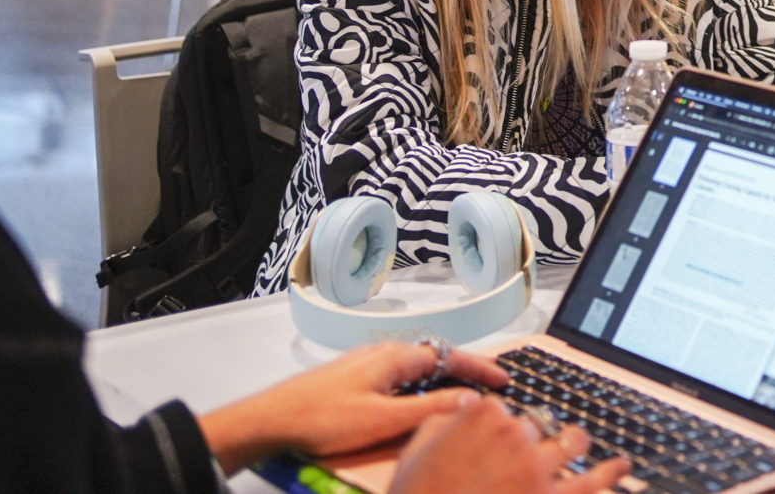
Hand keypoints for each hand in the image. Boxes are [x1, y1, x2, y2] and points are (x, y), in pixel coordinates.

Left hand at [199, 341, 512, 471]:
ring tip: (460, 399)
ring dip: (442, 381)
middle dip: (465, 372)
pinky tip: (416, 405)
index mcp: (396, 358)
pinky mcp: (354, 378)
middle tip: (488, 390)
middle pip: (436, 358)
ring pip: (417, 368)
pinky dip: (420, 387)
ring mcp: (367, 364)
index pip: (451, 356)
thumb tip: (469, 401)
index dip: (481, 369)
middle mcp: (384, 353)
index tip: (504, 380)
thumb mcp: (383, 420)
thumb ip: (429, 409)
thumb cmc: (323, 418)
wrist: (270, 420)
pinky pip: (399, 377)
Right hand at [392, 394, 629, 493]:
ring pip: (571, 444)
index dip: (497, 428)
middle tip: (515, 460)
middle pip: (536, 428)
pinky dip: (610, 472)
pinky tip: (622, 465)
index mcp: (484, 415)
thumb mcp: (417, 450)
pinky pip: (590, 483)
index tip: (488, 444)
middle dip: (528, 443)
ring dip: (575, 443)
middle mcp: (517, 435)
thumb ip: (444, 421)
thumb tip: (463, 410)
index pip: (504, 409)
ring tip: (578, 443)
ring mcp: (538, 467)